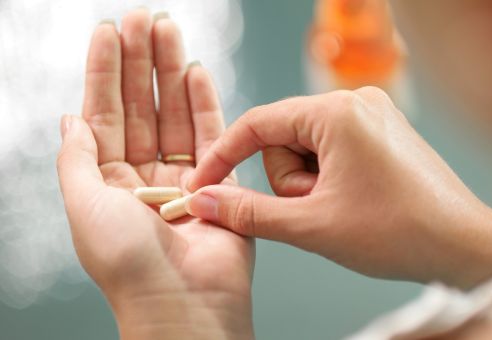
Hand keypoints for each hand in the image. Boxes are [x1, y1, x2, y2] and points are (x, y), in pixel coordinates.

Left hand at [57, 9, 252, 338]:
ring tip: (169, 30)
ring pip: (176, 112)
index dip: (105, 71)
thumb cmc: (128, 264)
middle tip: (144, 18)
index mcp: (107, 181)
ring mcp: (183, 176)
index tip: (109, 31)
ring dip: (171, 71)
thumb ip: (77, 157)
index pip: (104, 114)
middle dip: (141, 61)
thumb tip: (69, 118)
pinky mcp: (219, 181)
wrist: (184, 302)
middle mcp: (144, 175)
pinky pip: (212, 134)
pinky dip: (205, 102)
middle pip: (142, 106)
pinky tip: (196, 71)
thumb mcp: (83, 205)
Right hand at [186, 87, 491, 287]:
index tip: (203, 185)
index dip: (223, 157)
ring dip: (309, 184)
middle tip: (316, 211)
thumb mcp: (312, 226)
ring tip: (339, 209)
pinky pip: (332, 149)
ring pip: (307, 147)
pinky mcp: (382, 131)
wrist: (463, 244)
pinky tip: (351, 201)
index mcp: (337, 112)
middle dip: (289, 181)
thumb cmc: (399, 232)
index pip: (257, 124)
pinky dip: (328, 178)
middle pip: (284, 138)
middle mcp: (356, 101)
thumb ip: (249, 212)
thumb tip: (204, 202)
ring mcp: (373, 114)